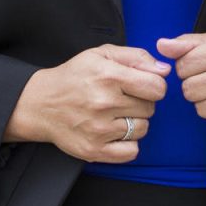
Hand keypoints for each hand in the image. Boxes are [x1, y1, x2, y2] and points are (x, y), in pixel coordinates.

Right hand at [4, 45, 168, 162]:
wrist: (41, 103)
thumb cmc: (74, 76)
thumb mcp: (102, 54)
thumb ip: (137, 57)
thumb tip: (165, 70)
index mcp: (109, 76)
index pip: (156, 87)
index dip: (154, 86)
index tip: (143, 86)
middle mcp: (104, 103)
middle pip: (150, 108)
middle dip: (142, 102)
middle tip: (122, 99)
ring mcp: (99, 129)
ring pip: (143, 129)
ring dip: (135, 122)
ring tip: (116, 114)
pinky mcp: (94, 150)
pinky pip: (132, 151)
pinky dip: (128, 143)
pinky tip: (115, 132)